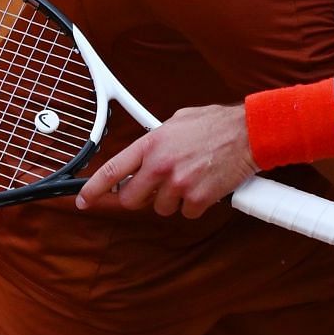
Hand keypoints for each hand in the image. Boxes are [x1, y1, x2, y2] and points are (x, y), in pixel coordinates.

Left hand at [76, 103, 258, 217]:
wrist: (249, 133)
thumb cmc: (216, 124)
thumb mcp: (178, 121)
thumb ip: (156, 140)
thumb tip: (144, 155)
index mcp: (152, 144)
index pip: (112, 170)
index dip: (93, 188)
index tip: (84, 200)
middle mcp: (160, 166)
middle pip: (132, 199)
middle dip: (141, 197)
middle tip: (157, 188)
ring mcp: (179, 184)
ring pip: (161, 208)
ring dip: (173, 199)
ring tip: (192, 178)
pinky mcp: (198, 198)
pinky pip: (187, 213)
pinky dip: (196, 204)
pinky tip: (206, 186)